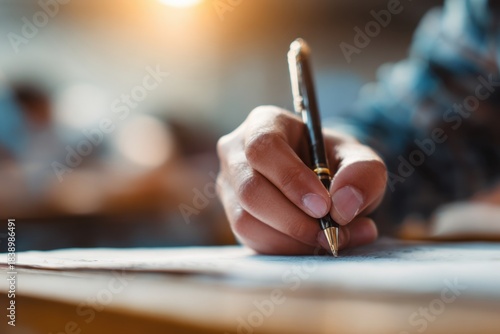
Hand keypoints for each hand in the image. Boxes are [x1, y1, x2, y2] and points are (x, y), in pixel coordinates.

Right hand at [216, 106, 386, 254]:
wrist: (325, 185)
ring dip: (292, 239)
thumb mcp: (360, 160)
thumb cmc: (336, 163)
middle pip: (250, 190)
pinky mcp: (233, 216)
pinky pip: (251, 240)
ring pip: (246, 220)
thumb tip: (343, 204)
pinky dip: (286, 249)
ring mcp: (230, 186)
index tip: (324, 206)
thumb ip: (363, 173)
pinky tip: (312, 244)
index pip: (264, 147)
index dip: (291, 179)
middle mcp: (236, 153)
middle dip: (293, 219)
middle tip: (331, 233)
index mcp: (264, 123)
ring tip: (331, 239)